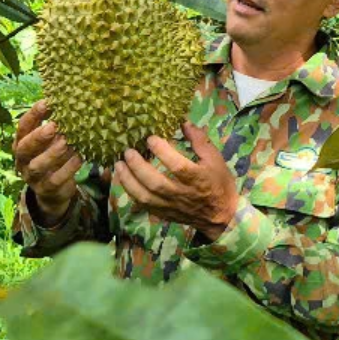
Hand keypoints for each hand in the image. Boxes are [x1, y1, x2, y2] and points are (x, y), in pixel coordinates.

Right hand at [13, 100, 81, 220]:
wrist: (53, 190)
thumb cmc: (51, 155)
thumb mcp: (49, 140)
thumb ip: (55, 123)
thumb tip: (69, 98)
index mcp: (21, 143)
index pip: (22, 127)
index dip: (33, 115)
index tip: (47, 102)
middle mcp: (23, 160)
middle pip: (24, 148)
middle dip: (38, 136)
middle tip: (54, 126)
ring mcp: (33, 177)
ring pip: (38, 165)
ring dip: (53, 152)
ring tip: (67, 141)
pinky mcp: (46, 189)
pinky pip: (56, 179)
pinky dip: (68, 168)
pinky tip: (80, 157)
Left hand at [114, 125, 239, 239]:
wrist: (220, 216)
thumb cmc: (219, 183)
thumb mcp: (216, 159)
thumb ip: (199, 141)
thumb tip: (184, 122)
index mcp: (198, 179)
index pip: (178, 167)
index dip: (163, 152)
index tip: (150, 138)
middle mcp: (183, 194)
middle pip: (156, 183)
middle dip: (138, 167)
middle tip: (128, 152)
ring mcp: (171, 206)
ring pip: (145, 197)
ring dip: (128, 181)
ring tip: (118, 165)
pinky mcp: (164, 214)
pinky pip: (143, 205)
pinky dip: (131, 193)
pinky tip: (124, 180)